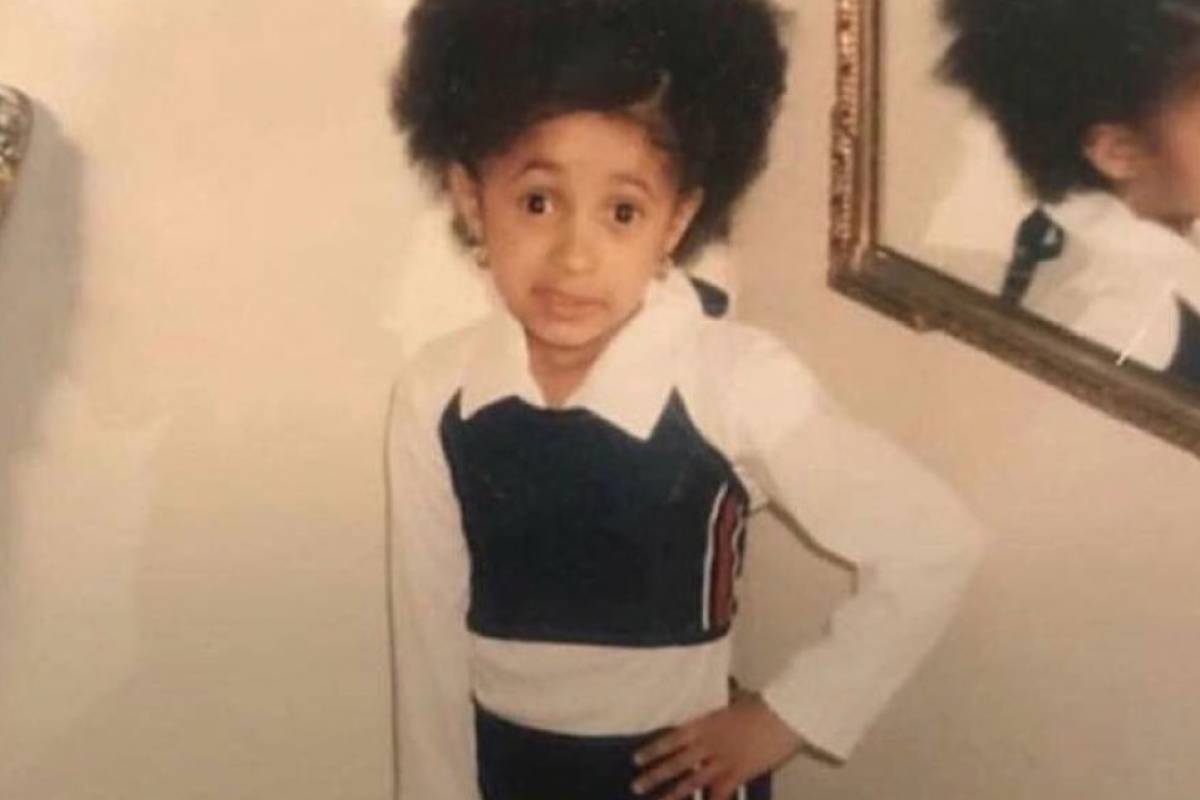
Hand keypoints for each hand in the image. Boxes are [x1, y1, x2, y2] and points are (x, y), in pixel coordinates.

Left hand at [631, 692, 802, 799]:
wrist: (782, 715)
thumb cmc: (761, 703)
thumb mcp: (734, 702)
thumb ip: (721, 711)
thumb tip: (720, 705)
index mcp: (704, 723)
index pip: (671, 739)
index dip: (653, 749)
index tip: (637, 758)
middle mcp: (708, 744)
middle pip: (676, 762)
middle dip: (654, 775)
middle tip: (636, 785)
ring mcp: (722, 761)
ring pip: (692, 780)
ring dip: (673, 793)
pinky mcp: (738, 774)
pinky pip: (720, 793)